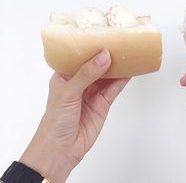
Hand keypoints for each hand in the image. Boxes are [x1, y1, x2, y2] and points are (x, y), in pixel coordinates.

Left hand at [20, 50, 129, 182]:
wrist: (61, 150)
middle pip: (96, 65)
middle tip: (119, 43)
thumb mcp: (68, 92)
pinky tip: (130, 70)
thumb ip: (87, 74)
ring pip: (107, 76)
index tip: (103, 35)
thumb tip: (105, 56)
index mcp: (65, 76)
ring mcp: (92, 93)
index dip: (90, 46)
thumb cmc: (55, 120)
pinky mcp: (103, 103)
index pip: (78, 57)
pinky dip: (122, 79)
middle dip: (106, 55)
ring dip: (116, 66)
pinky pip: (114, 88)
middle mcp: (80, 82)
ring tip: (128, 53)